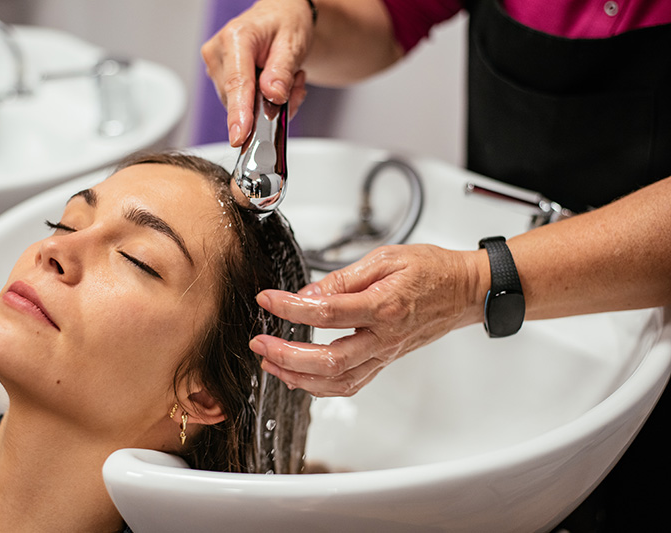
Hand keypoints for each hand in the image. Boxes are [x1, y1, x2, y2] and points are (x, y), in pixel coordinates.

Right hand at [201, 0, 313, 145]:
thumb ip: (282, 71)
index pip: (237, 84)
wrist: (281, 15)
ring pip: (243, 106)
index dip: (239, 114)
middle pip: (240, 100)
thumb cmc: (286, 22)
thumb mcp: (293, 43)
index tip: (239, 136)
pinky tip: (274, 84)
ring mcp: (217, 67)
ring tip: (288, 79)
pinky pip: (242, 104)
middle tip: (295, 83)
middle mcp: (219, 52)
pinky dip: (262, 102)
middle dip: (271, 103)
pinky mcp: (220, 79)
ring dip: (270, 103)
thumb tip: (272, 95)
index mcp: (235, 38)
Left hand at [250, 245, 485, 395]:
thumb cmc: (430, 269)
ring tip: (270, 364)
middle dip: (286, 356)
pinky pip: (351, 384)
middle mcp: (384, 338)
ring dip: (298, 378)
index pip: (326, 314)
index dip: (290, 308)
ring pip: (338, 382)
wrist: (464, 290)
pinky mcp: (385, 361)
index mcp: (383, 307)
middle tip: (260, 343)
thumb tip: (307, 294)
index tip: (267, 300)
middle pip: (329, 361)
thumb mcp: (385, 258)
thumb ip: (342, 279)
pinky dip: (320, 387)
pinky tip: (300, 378)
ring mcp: (385, 354)